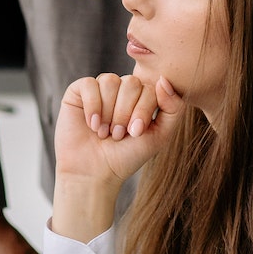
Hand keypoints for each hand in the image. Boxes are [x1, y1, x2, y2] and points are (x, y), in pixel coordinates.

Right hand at [54, 71, 183, 187]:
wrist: (94, 173)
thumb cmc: (127, 156)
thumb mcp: (160, 135)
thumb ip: (173, 108)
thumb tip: (164, 80)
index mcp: (142, 97)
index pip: (150, 88)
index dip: (142, 111)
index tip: (135, 134)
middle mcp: (122, 89)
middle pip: (131, 82)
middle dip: (125, 112)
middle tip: (118, 134)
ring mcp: (100, 89)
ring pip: (110, 81)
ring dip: (108, 112)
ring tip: (104, 132)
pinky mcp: (78, 92)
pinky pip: (89, 84)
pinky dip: (92, 106)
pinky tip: (92, 124)